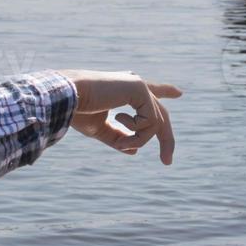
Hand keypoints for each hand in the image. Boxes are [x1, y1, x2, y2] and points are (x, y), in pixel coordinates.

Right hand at [59, 70, 181, 164]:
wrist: (67, 97)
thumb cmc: (77, 111)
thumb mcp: (99, 129)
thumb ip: (118, 137)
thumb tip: (136, 150)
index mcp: (124, 90)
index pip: (150, 91)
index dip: (165, 90)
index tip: (179, 93)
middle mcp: (134, 84)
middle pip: (160, 115)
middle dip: (166, 139)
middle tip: (167, 162)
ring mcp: (139, 85)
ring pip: (156, 123)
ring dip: (139, 140)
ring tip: (118, 143)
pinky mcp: (140, 88)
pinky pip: (151, 121)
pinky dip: (137, 133)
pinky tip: (118, 121)